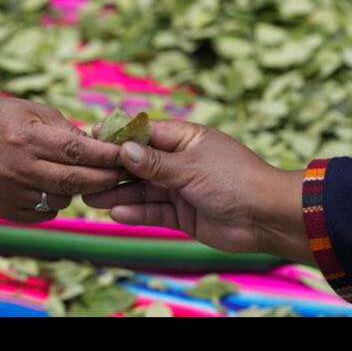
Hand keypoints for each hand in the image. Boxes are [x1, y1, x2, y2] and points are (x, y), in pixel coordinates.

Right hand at [0, 96, 124, 222]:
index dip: (105, 155)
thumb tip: (105, 149)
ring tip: (76, 174)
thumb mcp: (38, 112)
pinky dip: (56, 201)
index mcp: (26, 138)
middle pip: (72, 181)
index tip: (126, 155)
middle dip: (103, 178)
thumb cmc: (7, 118)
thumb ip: (70, 131)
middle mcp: (16, 168)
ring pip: (61, 200)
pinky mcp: (5, 210)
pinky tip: (49, 185)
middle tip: (120, 174)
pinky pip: (45, 213)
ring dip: (77, 190)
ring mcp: (9, 192)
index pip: (75, 151)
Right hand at [82, 120, 312, 263]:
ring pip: (143, 190)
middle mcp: (181, 162)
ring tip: (90, 198)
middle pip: (139, 164)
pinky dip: (136, 213)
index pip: (145, 133)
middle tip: (84, 175)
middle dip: (113, 170)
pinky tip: (116, 214)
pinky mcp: (184, 215)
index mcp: (186, 139)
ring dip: (119, 194)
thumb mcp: (191, 168)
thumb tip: (123, 149)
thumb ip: (155, 163)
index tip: (91, 140)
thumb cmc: (236, 181)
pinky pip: (154, 211)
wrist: (267, 218)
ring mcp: (182, 189)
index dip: (118, 137)